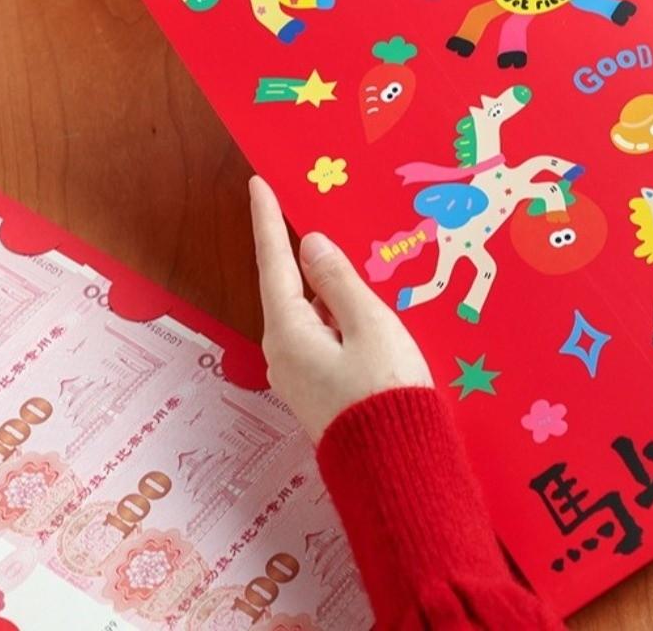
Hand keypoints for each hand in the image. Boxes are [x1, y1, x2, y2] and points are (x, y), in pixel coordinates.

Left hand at [248, 176, 432, 441]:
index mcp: (289, 332)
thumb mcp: (369, 325)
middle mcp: (282, 354)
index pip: (274, 263)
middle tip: (306, 213)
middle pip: (288, 290)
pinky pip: (320, 338)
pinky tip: (356, 308)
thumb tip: (310, 245)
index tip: (257, 183)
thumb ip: (339, 281)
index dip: (267, 220)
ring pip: (307, 316)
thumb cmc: (385, 390)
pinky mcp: (317, 392)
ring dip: (320, 287)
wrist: (395, 468)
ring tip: (343, 258)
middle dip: (297, 254)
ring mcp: (298, 377)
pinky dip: (333, 314)